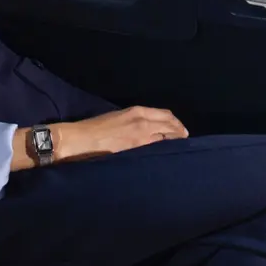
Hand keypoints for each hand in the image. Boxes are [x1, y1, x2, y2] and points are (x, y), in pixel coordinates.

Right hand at [51, 106, 189, 162]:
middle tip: (184, 139)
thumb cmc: (95, 127)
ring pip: (166, 137)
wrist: (81, 139)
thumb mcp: (118, 117)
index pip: (165, 115)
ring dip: (173, 141)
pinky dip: (163, 149)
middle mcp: (143, 121)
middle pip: (170, 125)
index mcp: (137, 111)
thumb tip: (146, 129)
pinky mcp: (136, 150)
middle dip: (179, 132)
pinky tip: (164, 154)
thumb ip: (134, 121)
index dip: (175, 122)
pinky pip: (156, 148)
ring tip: (177, 147)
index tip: (180, 129)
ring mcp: (141, 137)